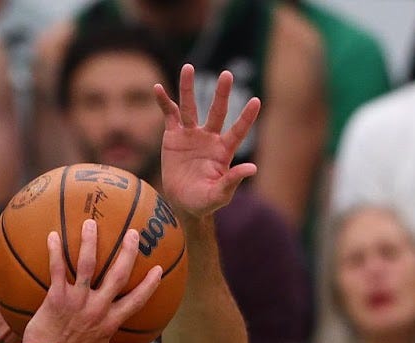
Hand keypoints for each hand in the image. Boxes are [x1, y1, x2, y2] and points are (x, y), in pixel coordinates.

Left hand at [21, 218, 161, 342]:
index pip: (137, 300)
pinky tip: (53, 235)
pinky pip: (56, 270)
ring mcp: (77, 301)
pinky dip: (54, 252)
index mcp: (110, 322)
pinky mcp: (56, 298)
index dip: (149, 284)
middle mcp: (97, 308)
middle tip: (133, 233)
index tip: (158, 268)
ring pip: (87, 265)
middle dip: (128, 252)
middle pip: (118, 274)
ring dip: (89, 242)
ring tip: (90, 223)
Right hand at [156, 65, 259, 218]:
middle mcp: (209, 138)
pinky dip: (163, 102)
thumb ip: (232, 181)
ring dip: (188, 88)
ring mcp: (191, 135)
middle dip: (221, 94)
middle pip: (216, 111)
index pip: (238, 131)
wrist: (183, 203)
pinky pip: (169, 115)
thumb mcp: (219, 195)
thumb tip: (252, 168)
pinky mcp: (173, 137)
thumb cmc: (205, 201)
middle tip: (226, 75)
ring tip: (188, 67)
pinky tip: (158, 88)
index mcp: (223, 151)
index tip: (256, 101)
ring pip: (190, 107)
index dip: (246, 117)